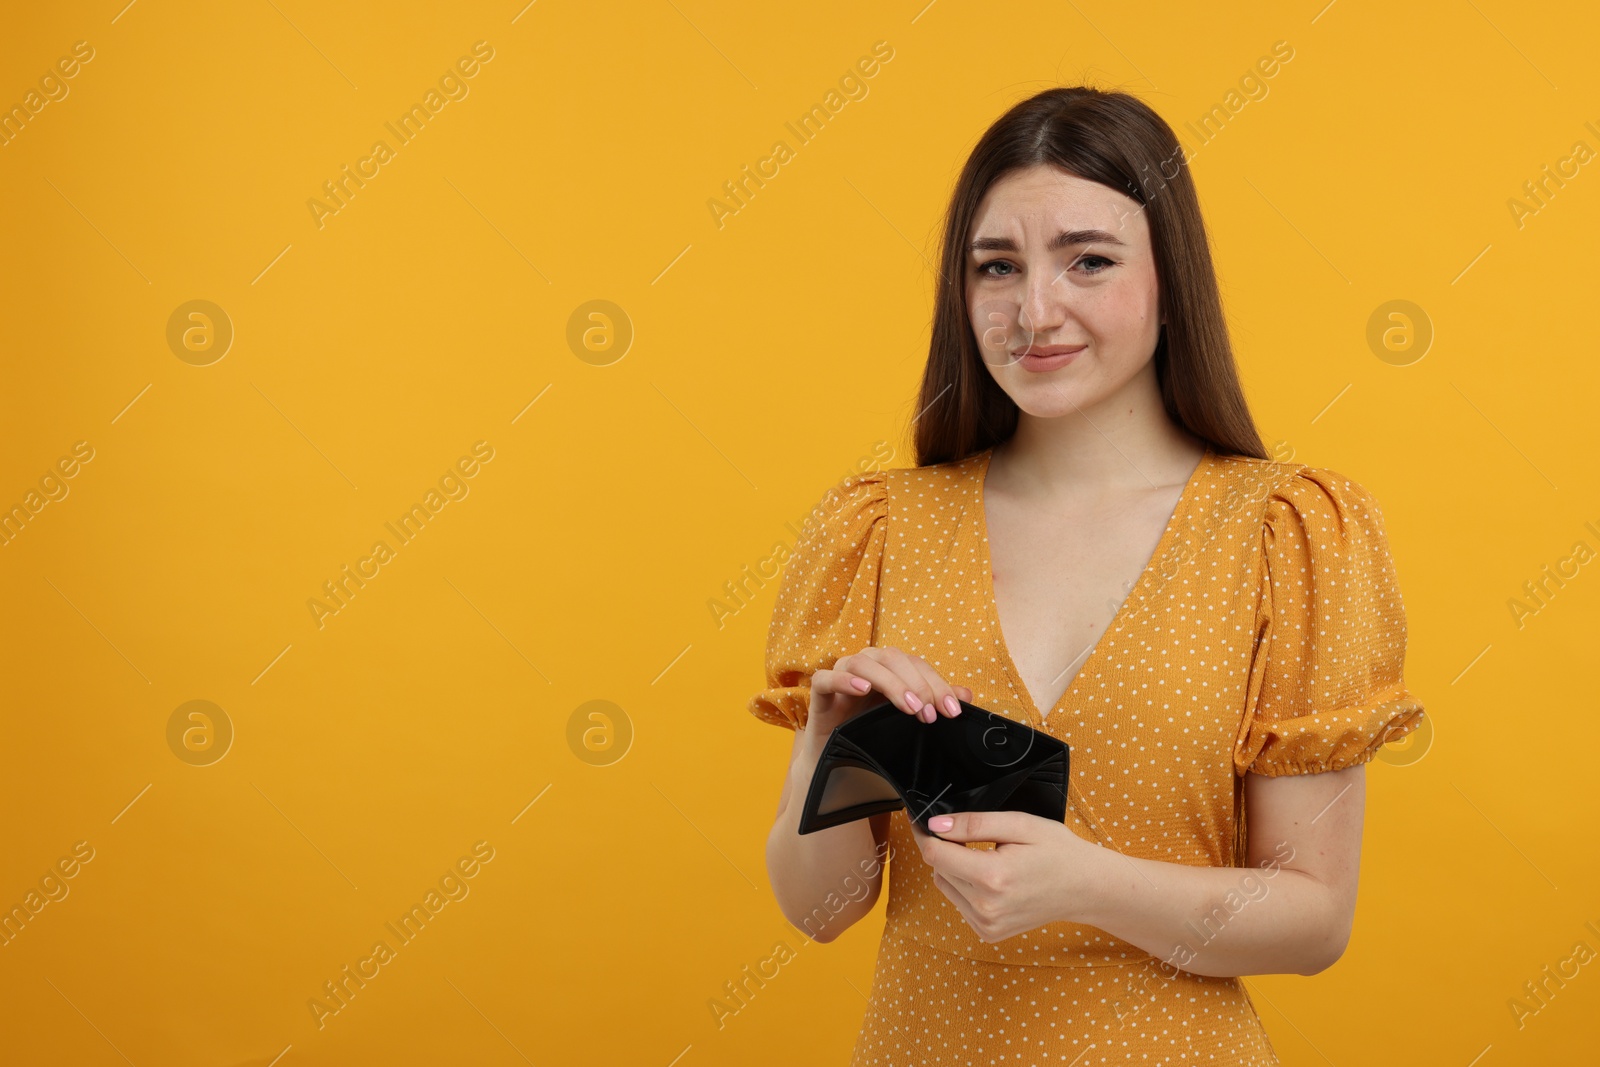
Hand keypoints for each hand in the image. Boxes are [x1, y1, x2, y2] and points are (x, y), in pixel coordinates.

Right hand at [804, 645, 972, 740]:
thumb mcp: (908, 720)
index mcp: (888, 668)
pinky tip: (862, 689)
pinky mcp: (819, 692)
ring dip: (890, 682)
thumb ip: (934, 704)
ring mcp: (841, 674)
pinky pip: (826, 677)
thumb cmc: (872, 733)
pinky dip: (844, 679)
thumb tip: (966, 695)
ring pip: (864, 662)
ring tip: (908, 707)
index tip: (952, 710)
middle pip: (893, 658)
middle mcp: (866, 665)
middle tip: (929, 713)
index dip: (937, 683)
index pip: (916, 664)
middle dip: (916, 684)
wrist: (835, 759)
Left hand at [908, 810, 1105, 942]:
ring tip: (987, 858)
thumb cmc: (1057, 851)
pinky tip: (991, 879)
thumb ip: (973, 824)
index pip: (935, 854)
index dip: (925, 833)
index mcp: (991, 877)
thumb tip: (936, 825)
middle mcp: (985, 907)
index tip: (923, 820)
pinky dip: (966, 887)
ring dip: (954, 868)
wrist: (1086, 888)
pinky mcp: (988, 933)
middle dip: (946, 849)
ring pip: (945, 886)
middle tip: (971, 836)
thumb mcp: (1019, 824)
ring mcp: (986, 925)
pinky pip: (959, 903)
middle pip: (938, 869)